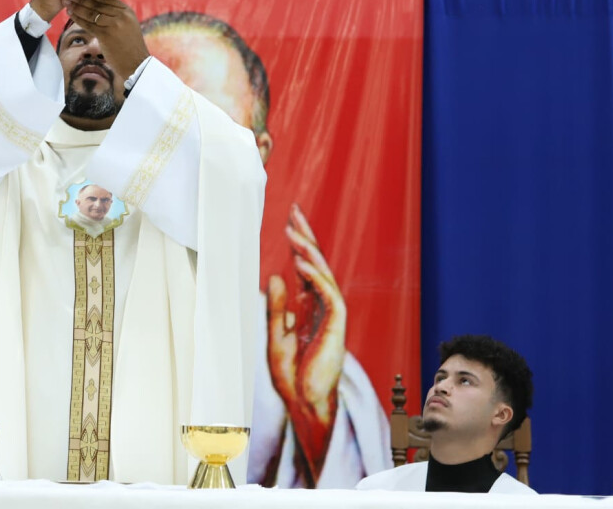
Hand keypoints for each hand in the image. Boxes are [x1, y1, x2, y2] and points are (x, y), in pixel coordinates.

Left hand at [63, 0, 149, 81]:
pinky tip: (70, 14)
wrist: (136, 64)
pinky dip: (78, 18)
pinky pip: (88, 24)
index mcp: (126, 11)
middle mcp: (121, 16)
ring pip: (91, 12)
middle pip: (98, 2)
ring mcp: (114, 25)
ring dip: (77, 6)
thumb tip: (99, 5)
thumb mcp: (127, 25)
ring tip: (66, 1)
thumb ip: (115, 14)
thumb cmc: (129, 46)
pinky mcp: (106, 36)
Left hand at [266, 203, 346, 482]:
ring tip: (292, 231)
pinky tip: (300, 262)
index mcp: (310, 307)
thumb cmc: (291, 375)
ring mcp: (333, 316)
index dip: (299, 243)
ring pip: (324, 274)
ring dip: (308, 251)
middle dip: (306, 236)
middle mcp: (324, 307)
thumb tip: (275, 275)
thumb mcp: (276, 333)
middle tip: (294, 210)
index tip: (289, 219)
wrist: (304, 402)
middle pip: (317, 263)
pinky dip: (315, 277)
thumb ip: (277, 306)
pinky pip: (329, 295)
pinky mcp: (337, 327)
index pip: (306, 267)